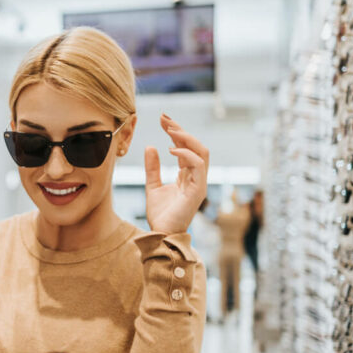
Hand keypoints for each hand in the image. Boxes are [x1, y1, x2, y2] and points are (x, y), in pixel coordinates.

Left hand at [144, 114, 208, 234]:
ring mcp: (199, 183)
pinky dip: (186, 154)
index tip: (163, 120)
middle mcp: (196, 177)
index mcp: (188, 175)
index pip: (187, 148)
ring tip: (169, 130)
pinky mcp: (197, 190)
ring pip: (201, 153)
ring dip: (186, 138)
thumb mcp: (152, 186)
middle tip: (165, 119)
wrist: (161, 234)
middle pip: (197, 146)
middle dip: (182, 130)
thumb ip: (152, 168)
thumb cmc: (160, 215)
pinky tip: (171, 149)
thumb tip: (150, 147)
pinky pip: (197, 166)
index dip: (176, 132)